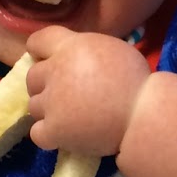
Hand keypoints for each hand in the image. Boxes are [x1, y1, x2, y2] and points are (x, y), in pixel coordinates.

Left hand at [24, 26, 150, 157]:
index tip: (47, 59)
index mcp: (71, 48)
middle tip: (65, 94)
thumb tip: (74, 59)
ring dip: (48, 110)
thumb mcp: (111, 49)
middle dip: (45, 84)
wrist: (143, 114)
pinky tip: (64, 133)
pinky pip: (37, 133)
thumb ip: (84, 51)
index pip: (38, 41)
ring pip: (34, 105)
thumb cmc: (137, 81)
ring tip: (70, 116)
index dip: (40, 51)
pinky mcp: (55, 130)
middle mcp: (55, 72)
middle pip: (32, 77)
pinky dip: (48, 134)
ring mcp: (52, 103)